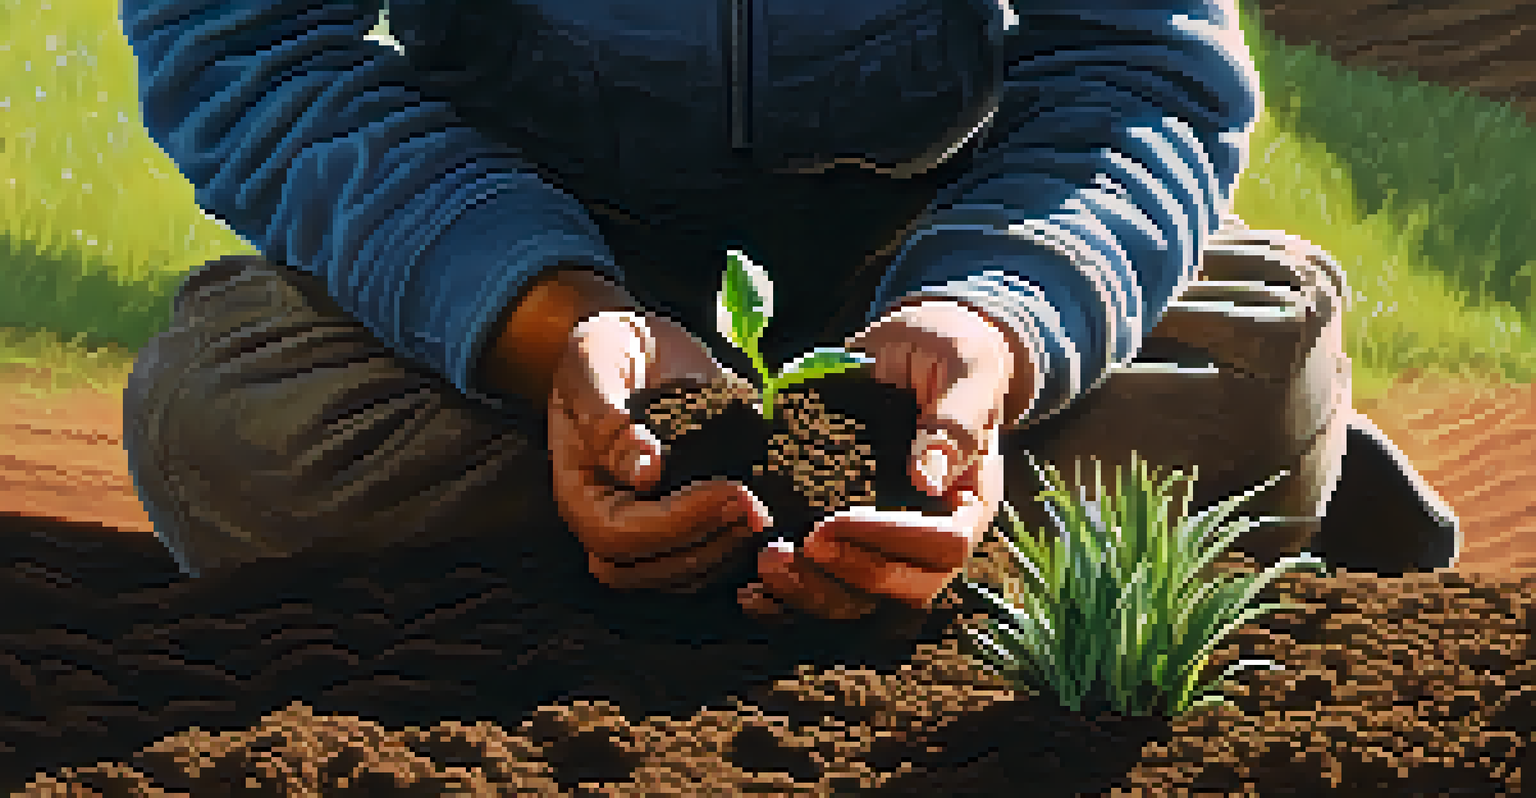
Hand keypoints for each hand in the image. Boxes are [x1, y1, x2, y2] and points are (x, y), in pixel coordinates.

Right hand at [548, 310, 775, 593]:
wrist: (632, 347)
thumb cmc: (606, 351)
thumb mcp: (595, 366)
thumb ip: (609, 418)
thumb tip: (644, 472)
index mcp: (579, 490)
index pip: (617, 535)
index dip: (675, 523)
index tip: (730, 491)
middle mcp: (607, 521)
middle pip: (647, 571)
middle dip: (706, 545)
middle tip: (758, 509)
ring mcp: (644, 531)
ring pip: (681, 576)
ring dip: (728, 553)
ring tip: (769, 514)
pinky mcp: (681, 526)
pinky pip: (707, 562)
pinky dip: (739, 551)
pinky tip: (772, 521)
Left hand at [738, 299, 1027, 621]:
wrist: (916, 348)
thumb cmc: (950, 353)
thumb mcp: (963, 369)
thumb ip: (954, 420)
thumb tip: (928, 478)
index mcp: (970, 501)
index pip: (945, 546)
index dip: (890, 542)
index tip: (831, 523)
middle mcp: (935, 532)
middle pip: (904, 586)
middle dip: (846, 574)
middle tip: (790, 548)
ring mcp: (893, 540)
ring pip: (862, 596)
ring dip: (812, 590)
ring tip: (767, 563)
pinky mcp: (853, 537)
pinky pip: (828, 582)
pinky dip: (791, 595)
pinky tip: (751, 592)